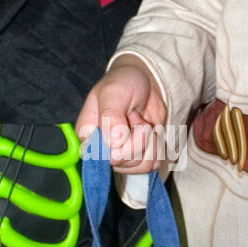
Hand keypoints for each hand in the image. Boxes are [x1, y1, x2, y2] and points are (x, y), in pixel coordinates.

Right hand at [75, 56, 167, 172]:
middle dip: (139, 138)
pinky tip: (152, 131)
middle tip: (136, 116)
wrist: (145, 80)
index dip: (121, 144)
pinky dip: (159, 146)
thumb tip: (114, 143)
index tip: (128, 119)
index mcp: (88, 137)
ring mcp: (123, 156)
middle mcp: (103, 151)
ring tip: (144, 123)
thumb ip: (111, 116)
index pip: (103, 157)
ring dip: (151, 141)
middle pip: (125, 161)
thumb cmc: (123, 82)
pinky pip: (154, 164)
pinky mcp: (140, 157)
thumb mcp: (113, 92)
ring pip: (143, 165)